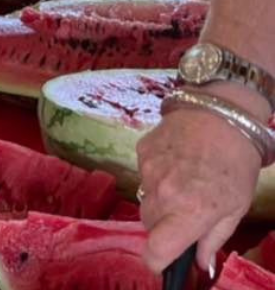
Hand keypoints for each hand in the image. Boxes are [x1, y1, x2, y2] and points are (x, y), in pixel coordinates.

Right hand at [137, 107, 260, 271]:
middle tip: (186, 212)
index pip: (155, 250)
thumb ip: (212, 238)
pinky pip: (143, 174)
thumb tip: (199, 264)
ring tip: (183, 182)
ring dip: (159, 199)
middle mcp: (162, 194)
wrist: (222, 113)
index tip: (164, 261)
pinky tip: (176, 162)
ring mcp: (147, 171)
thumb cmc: (236, 164)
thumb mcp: (235, 207)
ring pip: (144, 199)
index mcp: (189, 212)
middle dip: (163, 225)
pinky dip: (156, 175)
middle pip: (149, 224)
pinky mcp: (141, 151)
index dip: (156, 261)